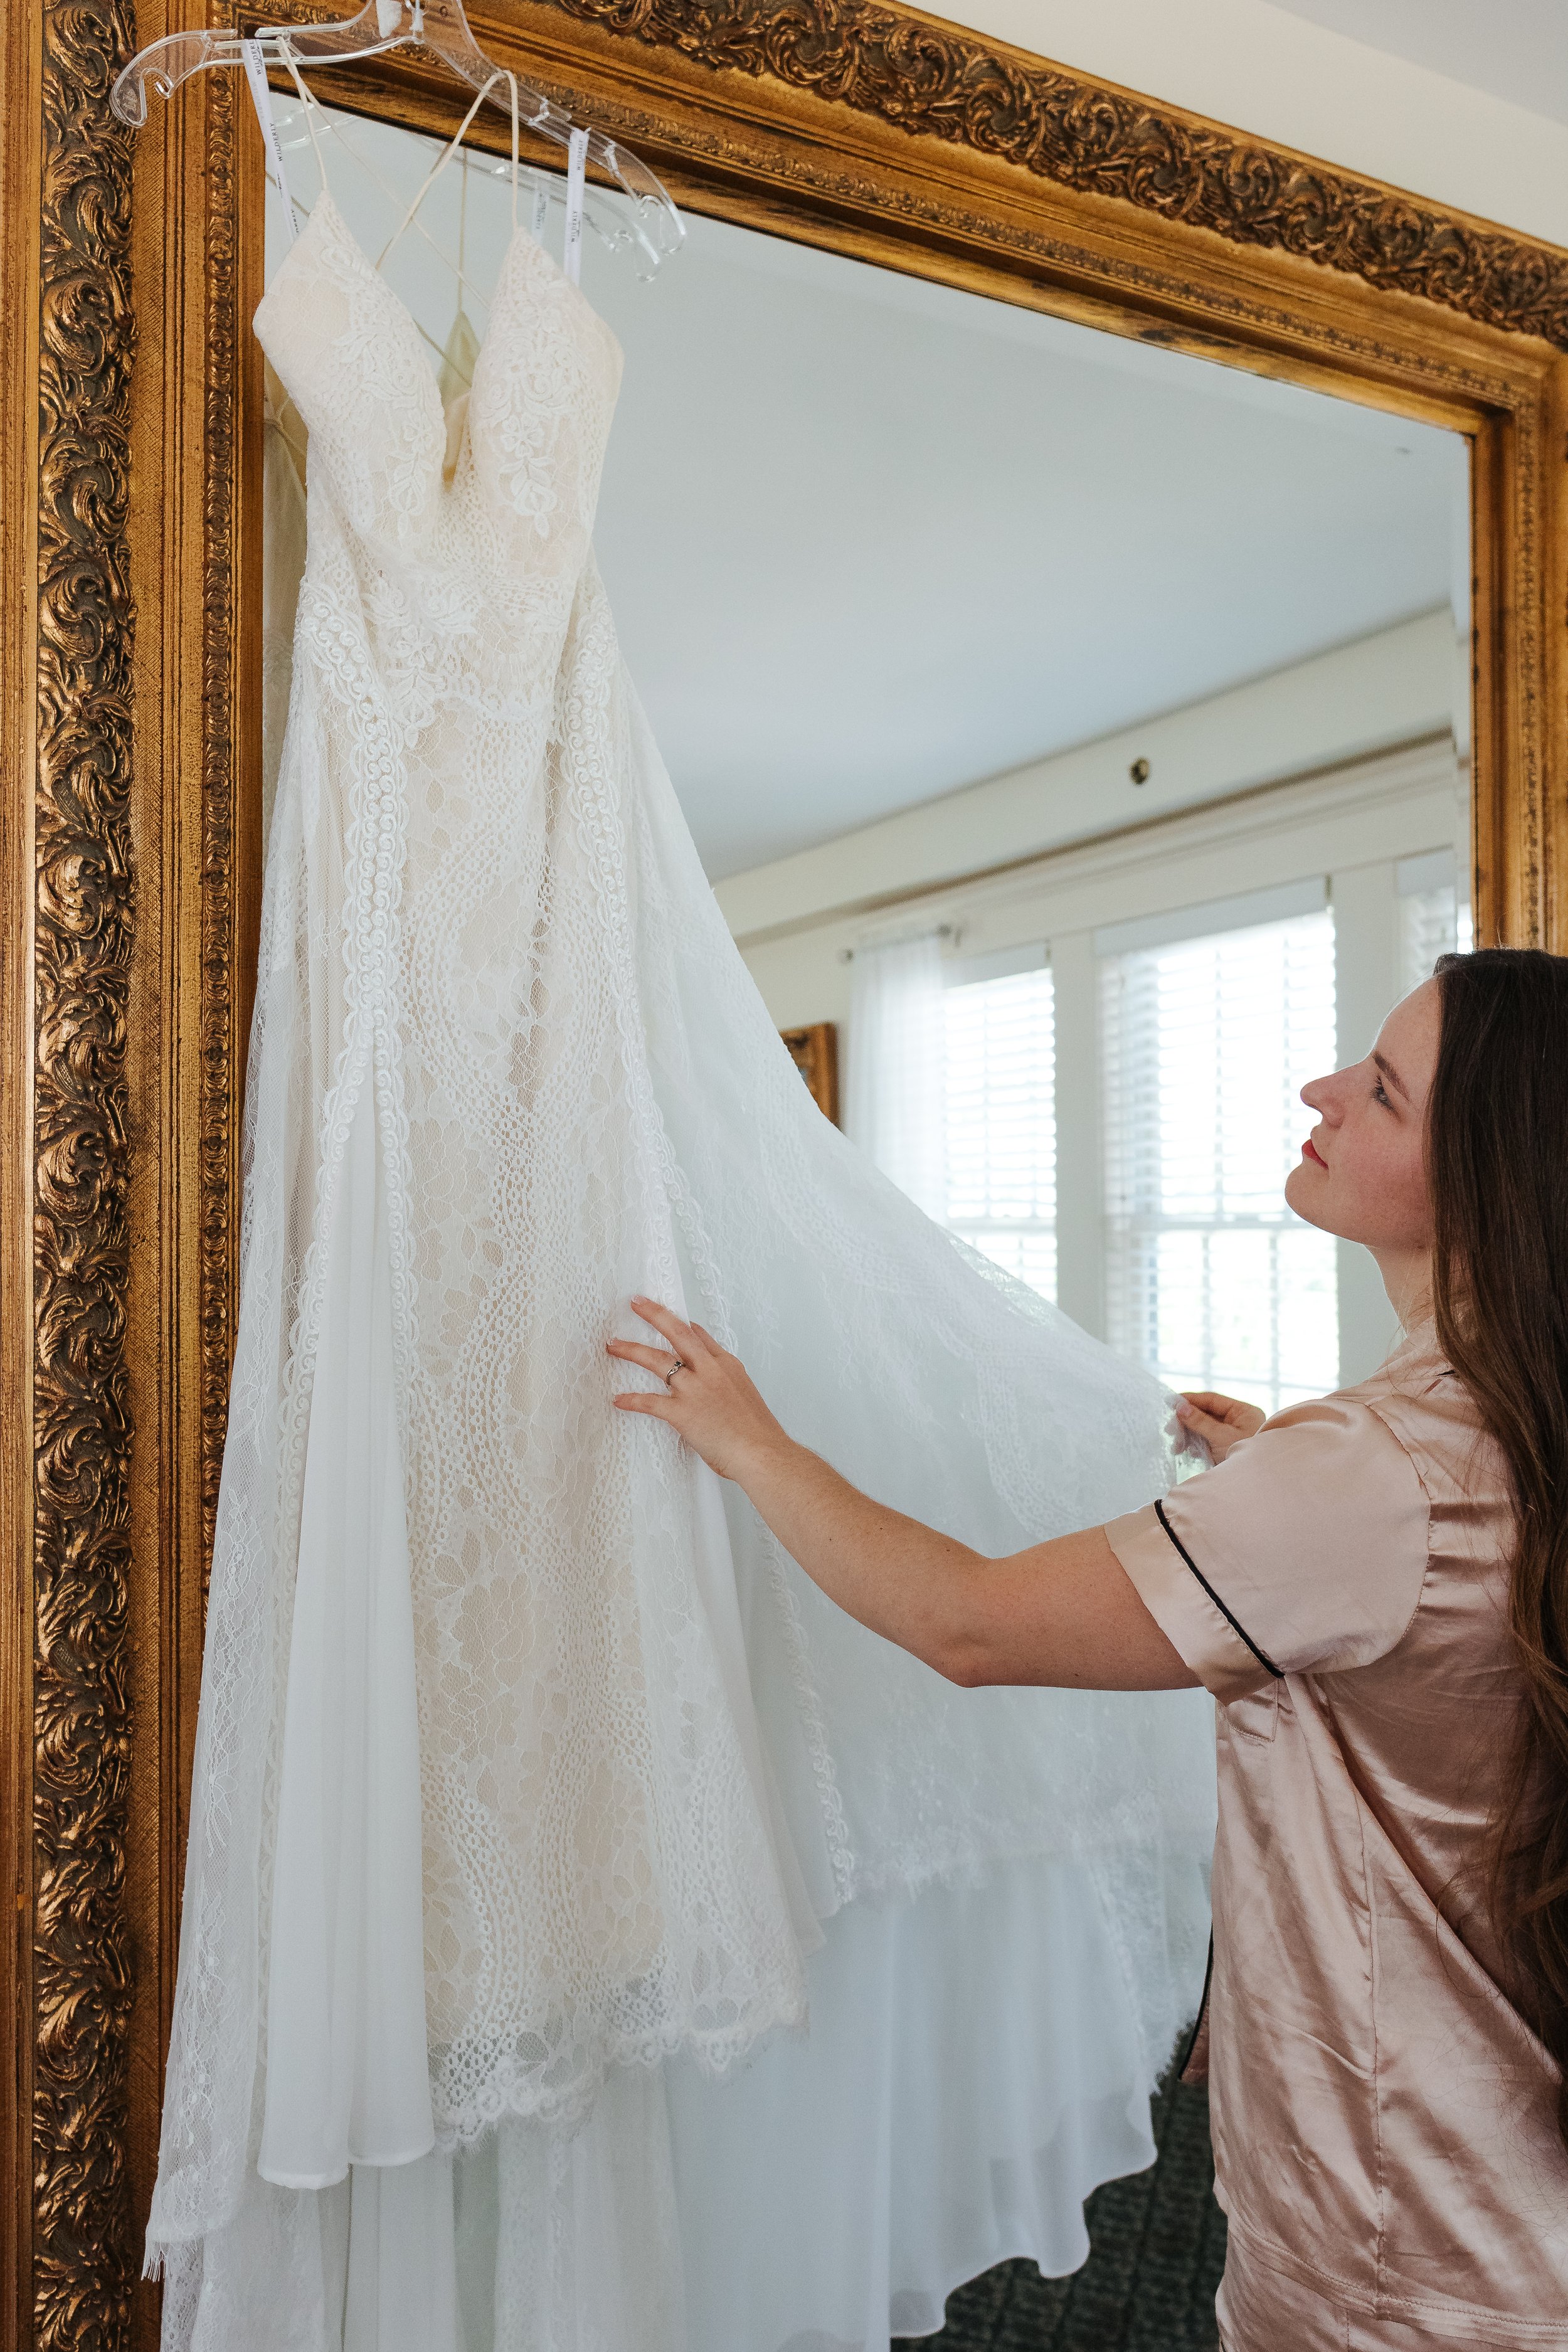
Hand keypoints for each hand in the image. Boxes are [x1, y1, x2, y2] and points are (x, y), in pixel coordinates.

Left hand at [608, 1297, 790, 1482]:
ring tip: (614, 1346)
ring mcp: (695, 1389)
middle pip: (678, 1332)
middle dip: (654, 1315)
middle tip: (636, 1303)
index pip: (701, 1335)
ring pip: (657, 1360)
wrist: (762, 1453)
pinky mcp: (682, 1412)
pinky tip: (619, 1400)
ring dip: (632, 1350)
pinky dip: (631, 1400)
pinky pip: (649, 1402)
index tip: (670, 1317)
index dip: (683, 1324)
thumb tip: (714, 1390)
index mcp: (727, 1365)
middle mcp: (710, 1370)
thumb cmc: (758, 1433)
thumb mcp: (745, 1396)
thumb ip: (727, 1386)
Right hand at [1174, 1390, 1266, 1464]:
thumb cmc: (1245, 1458)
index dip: (1190, 1399)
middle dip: (1187, 1421)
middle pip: (1206, 1414)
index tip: (1171, 1401)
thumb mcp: (1221, 1436)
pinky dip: (1195, 1444)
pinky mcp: (1225, 1449)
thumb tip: (1180, 1407)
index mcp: (1243, 1412)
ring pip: (1204, 1428)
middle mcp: (1238, 1421)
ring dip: (1188, 1435)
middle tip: (1170, 1429)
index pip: (1212, 1399)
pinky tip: (1188, 1451)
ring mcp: (1232, 1435)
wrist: (1254, 1485)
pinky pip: (1206, 1441)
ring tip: (1177, 1446)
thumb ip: (1200, 1421)